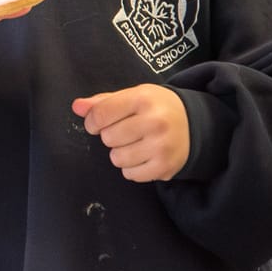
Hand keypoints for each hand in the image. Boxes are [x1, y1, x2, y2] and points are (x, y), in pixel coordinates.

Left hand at [75, 84, 189, 181]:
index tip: (98, 123)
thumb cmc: (157, 108)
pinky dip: (132, 168)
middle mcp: (154, 122)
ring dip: (121, 153)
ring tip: (136, 143)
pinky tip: (143, 156)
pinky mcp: (164, 167)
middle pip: (108, 138)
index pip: (101, 114)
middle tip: (127, 131)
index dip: (93, 121)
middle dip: (111, 136)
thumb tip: (77, 107)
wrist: (194, 124)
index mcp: (143, 98)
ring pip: (117, 158)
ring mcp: (161, 146)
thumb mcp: (133, 96)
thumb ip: (103, 102)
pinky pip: (130, 174)